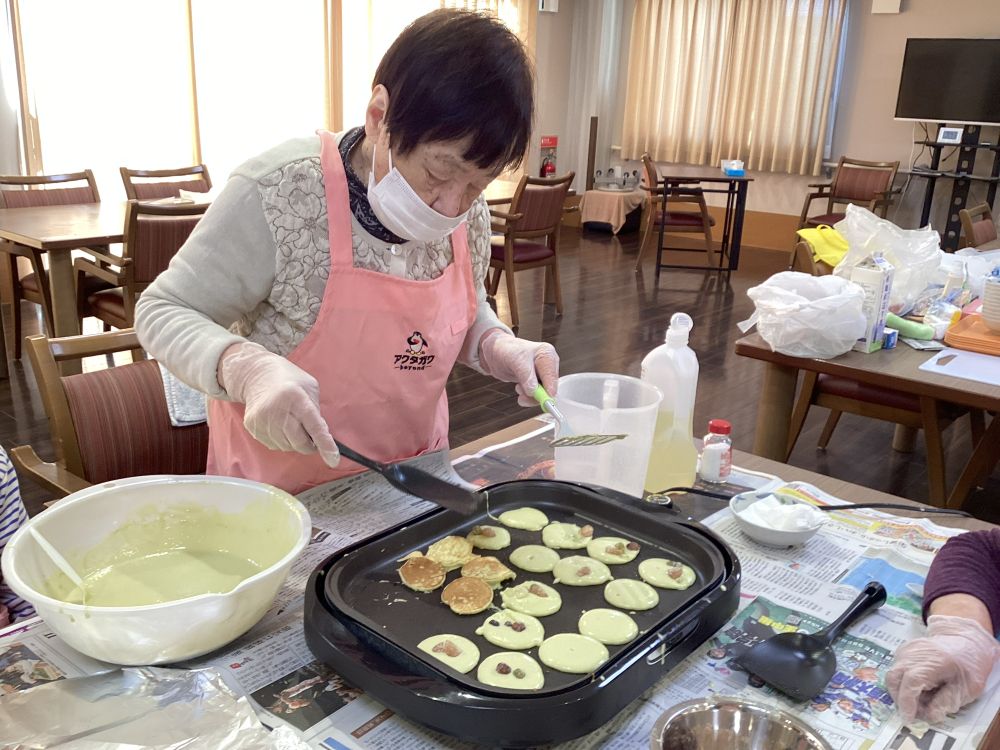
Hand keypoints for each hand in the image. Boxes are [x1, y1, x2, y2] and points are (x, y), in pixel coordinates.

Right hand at [218, 342, 339, 466]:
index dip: (325, 444)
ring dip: (294, 442)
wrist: (255, 374)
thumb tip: (321, 436)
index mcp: (295, 396)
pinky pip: (274, 445)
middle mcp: (276, 409)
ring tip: (291, 423)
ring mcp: (262, 420)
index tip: (333, 459)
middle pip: (299, 442)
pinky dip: (281, 440)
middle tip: (310, 434)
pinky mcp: (252, 427)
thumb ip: (316, 412)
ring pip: (286, 447)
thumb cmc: (288, 379)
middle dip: (309, 444)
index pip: (313, 425)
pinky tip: (279, 424)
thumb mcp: (309, 387)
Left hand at [479, 330, 559, 406]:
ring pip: (543, 393)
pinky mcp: (538, 381)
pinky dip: (528, 396)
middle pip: (550, 387)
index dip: (547, 390)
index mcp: (547, 354)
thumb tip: (533, 390)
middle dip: (536, 394)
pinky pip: (537, 395)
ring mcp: (544, 374)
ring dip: (530, 396)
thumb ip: (526, 375)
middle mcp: (549, 364)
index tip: (541, 400)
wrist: (497, 353)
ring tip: (518, 388)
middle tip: (522, 396)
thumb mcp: (515, 361)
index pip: (552, 376)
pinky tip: (519, 388)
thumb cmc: (506, 351)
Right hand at [886, 614, 999, 723]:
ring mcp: (908, 649)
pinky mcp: (904, 648)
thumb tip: (927, 716)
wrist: (965, 641)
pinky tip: (917, 685)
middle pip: (894, 677)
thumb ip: (945, 703)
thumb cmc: (967, 667)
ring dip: (900, 689)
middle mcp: (915, 653)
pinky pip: (896, 667)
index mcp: (934, 662)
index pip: (911, 682)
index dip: (907, 702)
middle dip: (898, 698)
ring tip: (918, 697)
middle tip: (911, 712)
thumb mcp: (966, 689)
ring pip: (893, 672)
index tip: (908, 718)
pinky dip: (901, 680)